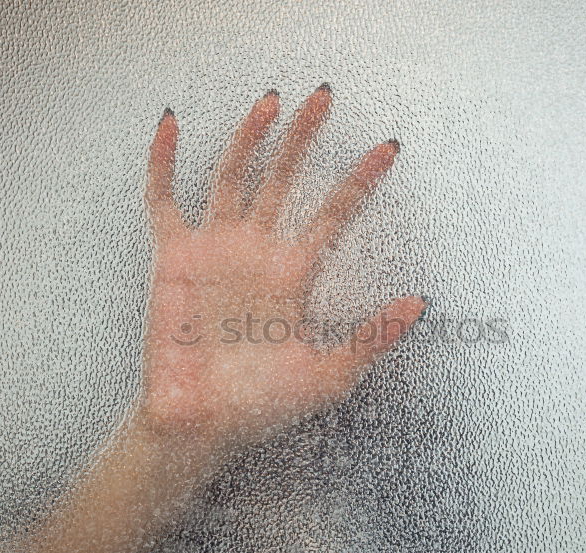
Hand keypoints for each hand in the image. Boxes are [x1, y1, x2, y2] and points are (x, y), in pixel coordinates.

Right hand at [135, 84, 424, 446]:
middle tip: (326, 97)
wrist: (202, 423)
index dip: (361, 180)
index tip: (390, 149)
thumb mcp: (329, 374)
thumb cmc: (263, 405)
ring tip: (271, 100)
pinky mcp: (174, 257)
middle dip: (305, 138)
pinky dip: (164, 163)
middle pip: (285, 179)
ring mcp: (215, 249)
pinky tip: (172, 123)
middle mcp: (258, 252)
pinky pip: (164, 200)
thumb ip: (373, 337)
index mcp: (296, 274)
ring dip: (249, 138)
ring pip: (233, 176)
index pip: (335, 213)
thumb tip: (421, 302)